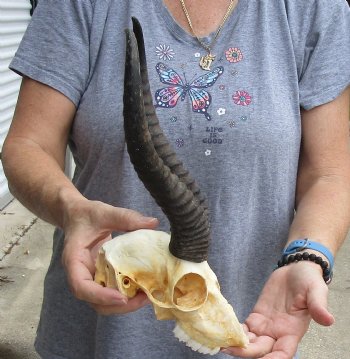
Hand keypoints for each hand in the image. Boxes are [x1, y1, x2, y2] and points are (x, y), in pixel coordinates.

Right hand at [61, 198, 158, 314]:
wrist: (77, 216)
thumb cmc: (87, 215)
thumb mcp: (105, 212)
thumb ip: (126, 217)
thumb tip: (153, 223)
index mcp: (74, 260)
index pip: (81, 286)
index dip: (101, 296)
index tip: (123, 298)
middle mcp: (80, 274)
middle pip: (94, 301)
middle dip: (118, 305)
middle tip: (143, 298)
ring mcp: (91, 277)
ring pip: (103, 301)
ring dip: (124, 304)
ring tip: (146, 296)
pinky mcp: (100, 276)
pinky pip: (110, 291)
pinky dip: (125, 294)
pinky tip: (143, 287)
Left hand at [222, 262, 333, 358]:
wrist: (296, 268)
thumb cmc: (309, 280)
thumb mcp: (316, 290)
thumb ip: (318, 305)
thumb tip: (328, 320)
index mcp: (293, 331)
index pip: (283, 353)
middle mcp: (279, 332)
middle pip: (262, 350)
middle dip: (246, 352)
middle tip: (229, 348)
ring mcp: (266, 325)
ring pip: (250, 341)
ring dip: (237, 344)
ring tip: (221, 343)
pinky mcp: (257, 315)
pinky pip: (245, 328)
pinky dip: (235, 331)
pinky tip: (224, 330)